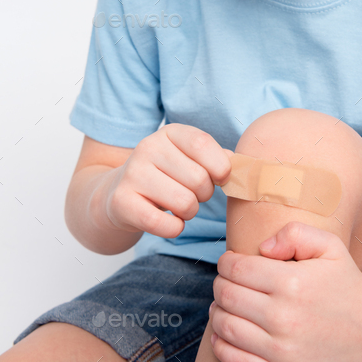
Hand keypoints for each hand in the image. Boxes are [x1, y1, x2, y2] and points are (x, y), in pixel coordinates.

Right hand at [102, 125, 232, 238]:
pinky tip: (168, 221)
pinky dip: (174, 228)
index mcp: (169, 133)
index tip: (221, 178)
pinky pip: (166, 224)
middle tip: (192, 194)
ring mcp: (132, 174)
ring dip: (190, 212)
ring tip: (178, 206)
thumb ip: (218, 158)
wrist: (117, 195)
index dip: (220, 167)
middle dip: (204, 194)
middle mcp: (147, 147)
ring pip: (185, 202)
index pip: (203, 144)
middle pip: (199, 179)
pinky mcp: (122, 202)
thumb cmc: (166, 176)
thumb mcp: (188, 158)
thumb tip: (244, 166)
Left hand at [208, 221, 361, 361]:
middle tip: (227, 281)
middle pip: (226, 296)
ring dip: (218, 311)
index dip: (226, 262)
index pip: (236, 269)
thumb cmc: (343, 282)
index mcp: (293, 283)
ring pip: (225, 327)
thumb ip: (293, 233)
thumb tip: (262, 248)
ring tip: (227, 304)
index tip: (230, 262)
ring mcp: (284, 352)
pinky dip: (221, 345)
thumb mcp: (328, 244)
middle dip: (220, 283)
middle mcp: (286, 319)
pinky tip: (226, 332)